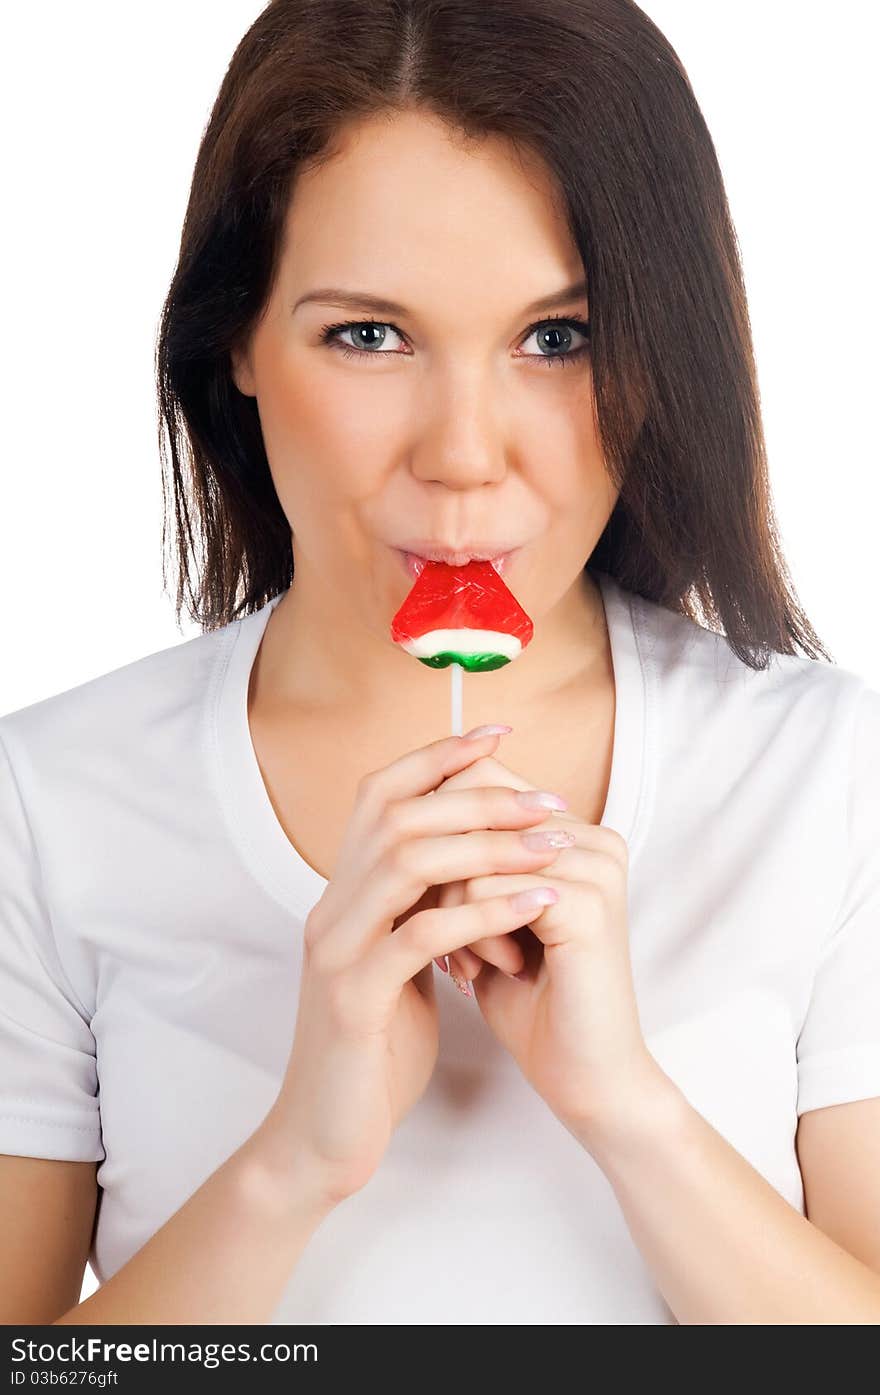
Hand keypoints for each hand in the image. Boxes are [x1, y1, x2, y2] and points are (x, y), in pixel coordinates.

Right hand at [257, 730, 571, 1205]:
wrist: (325, 1136)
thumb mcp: (398, 965)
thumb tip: (470, 863)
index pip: (379, 795)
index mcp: (344, 895)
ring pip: (407, 863)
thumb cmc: (375, 1049)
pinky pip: (420, 936)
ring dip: (487, 846)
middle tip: (547, 799)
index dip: (435, 757)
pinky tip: (534, 907)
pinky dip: (482, 912)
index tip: (496, 736)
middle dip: (477, 795)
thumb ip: (419, 912)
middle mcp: (332, 910)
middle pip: (398, 816)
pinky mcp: (354, 999)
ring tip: (552, 845)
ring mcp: (337, 951)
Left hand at [434, 752, 657, 1143]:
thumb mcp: (488, 915)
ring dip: (454, 917)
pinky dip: (472, 937)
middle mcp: (595, 839)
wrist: (584, 1077)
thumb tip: (401, 810)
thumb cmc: (531, 1000)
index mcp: (577, 832)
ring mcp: (595, 869)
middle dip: (441, 876)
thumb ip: (464, 860)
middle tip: (453, 938)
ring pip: (470, 857)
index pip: (478, 784)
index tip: (443, 907)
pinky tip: (498, 971)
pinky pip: (486, 894)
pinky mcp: (586, 906)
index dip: (437, 843)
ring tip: (475, 961)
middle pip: (470, 810)